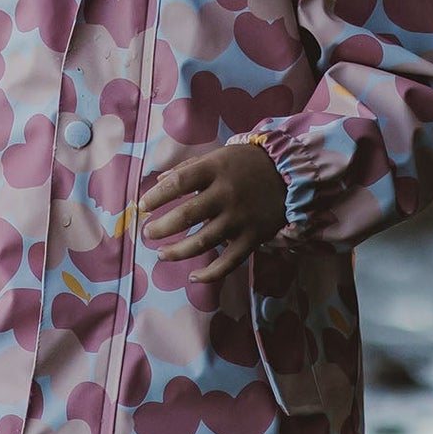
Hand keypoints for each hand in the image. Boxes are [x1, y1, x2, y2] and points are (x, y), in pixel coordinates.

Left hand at [138, 143, 287, 282]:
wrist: (289, 174)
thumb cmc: (245, 164)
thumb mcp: (217, 157)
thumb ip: (188, 169)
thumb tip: (159, 183)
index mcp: (215, 170)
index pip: (178, 183)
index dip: (156, 197)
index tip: (142, 206)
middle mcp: (227, 194)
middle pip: (186, 215)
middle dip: (161, 228)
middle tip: (147, 233)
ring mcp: (240, 218)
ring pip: (203, 242)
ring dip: (177, 251)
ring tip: (161, 254)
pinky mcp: (253, 238)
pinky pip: (229, 262)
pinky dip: (210, 274)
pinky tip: (193, 277)